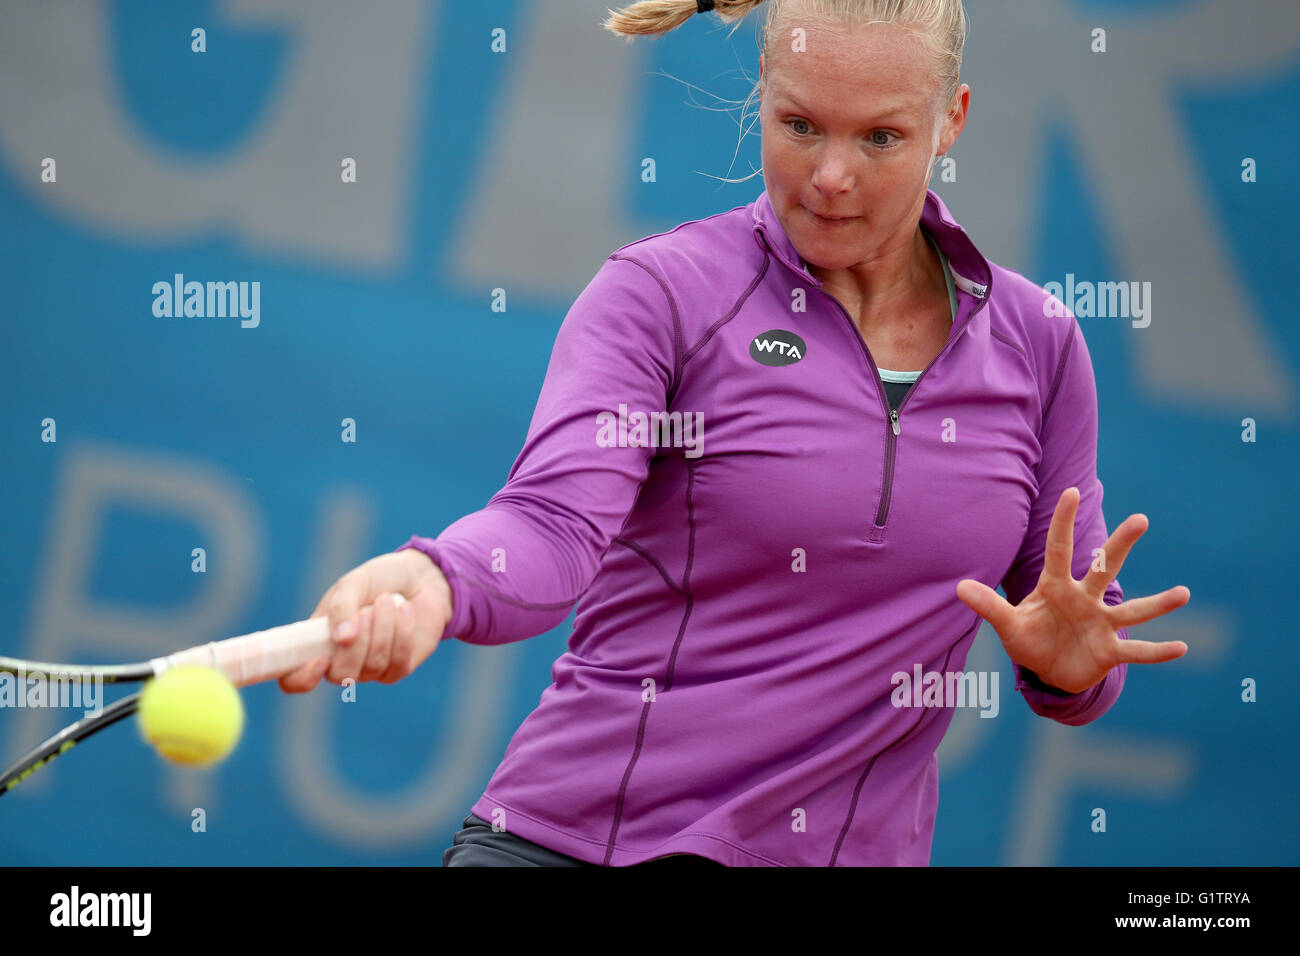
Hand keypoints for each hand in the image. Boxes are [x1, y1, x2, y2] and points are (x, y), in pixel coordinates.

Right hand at [278, 548, 453, 692]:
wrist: (418, 576)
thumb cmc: (378, 580)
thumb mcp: (353, 583)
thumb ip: (341, 606)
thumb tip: (342, 639)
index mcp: (317, 642)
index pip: (294, 679)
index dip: (300, 679)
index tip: (319, 659)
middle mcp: (342, 662)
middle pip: (340, 676)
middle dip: (357, 644)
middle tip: (367, 610)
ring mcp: (371, 669)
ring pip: (373, 666)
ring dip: (382, 629)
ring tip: (387, 600)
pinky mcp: (400, 668)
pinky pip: (399, 663)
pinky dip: (402, 633)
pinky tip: (405, 610)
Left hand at [955, 486, 1189, 694]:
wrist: (1050, 671)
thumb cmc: (1030, 639)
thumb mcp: (1007, 625)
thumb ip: (989, 606)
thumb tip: (959, 587)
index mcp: (1056, 588)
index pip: (1058, 550)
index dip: (1062, 522)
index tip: (1070, 491)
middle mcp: (1084, 599)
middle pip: (1104, 568)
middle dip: (1120, 545)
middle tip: (1141, 519)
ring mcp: (1101, 624)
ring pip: (1133, 610)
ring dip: (1158, 604)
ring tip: (1184, 593)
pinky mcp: (1110, 651)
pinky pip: (1137, 651)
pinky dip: (1158, 651)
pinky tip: (1183, 648)